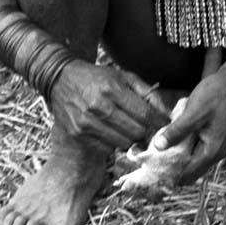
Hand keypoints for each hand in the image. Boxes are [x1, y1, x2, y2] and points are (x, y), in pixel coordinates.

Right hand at [51, 59, 169, 150]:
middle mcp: (98, 107)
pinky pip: (107, 148)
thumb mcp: (123, 76)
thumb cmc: (97, 77)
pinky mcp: (78, 134)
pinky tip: (112, 131)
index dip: (159, 122)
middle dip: (145, 131)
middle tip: (146, 127)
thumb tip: (165, 114)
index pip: (145, 114)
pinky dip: (114, 142)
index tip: (164, 124)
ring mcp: (86, 123)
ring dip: (130, 138)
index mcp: (112, 89)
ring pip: (123, 143)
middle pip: (136, 132)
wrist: (60, 79)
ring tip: (128, 128)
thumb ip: (147, 93)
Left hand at [153, 58, 225, 182]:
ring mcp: (215, 146)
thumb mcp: (193, 113)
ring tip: (160, 147)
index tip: (152, 169)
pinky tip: (173, 136)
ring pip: (191, 160)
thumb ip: (176, 131)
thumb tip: (158, 147)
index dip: (169, 174)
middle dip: (171, 167)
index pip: (187, 174)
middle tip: (153, 159)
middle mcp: (215, 153)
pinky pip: (195, 149)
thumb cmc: (215, 96)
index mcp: (212, 151)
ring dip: (177, 156)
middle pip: (189, 170)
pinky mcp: (213, 137)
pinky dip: (183, 146)